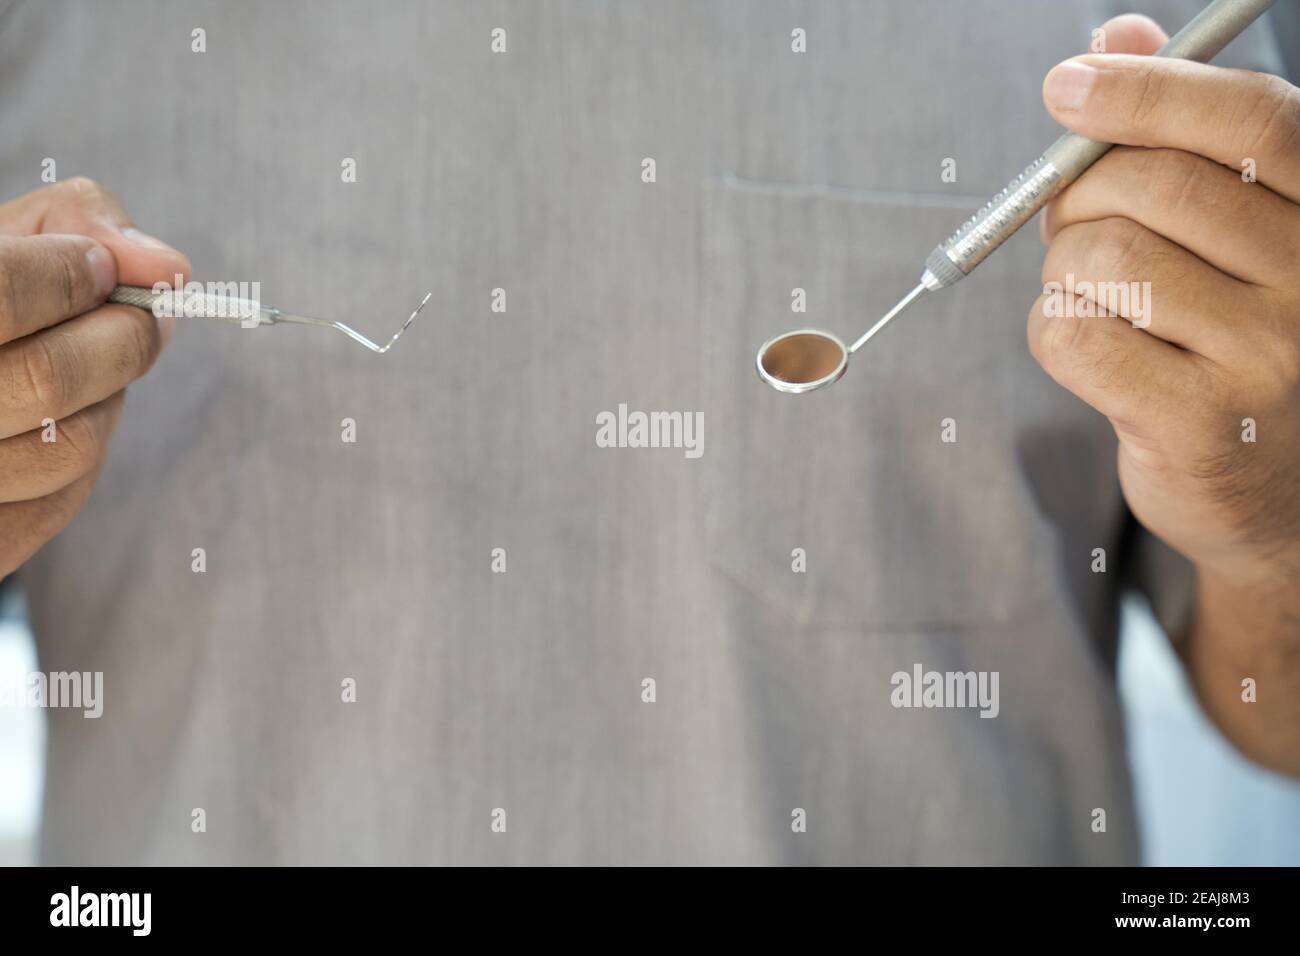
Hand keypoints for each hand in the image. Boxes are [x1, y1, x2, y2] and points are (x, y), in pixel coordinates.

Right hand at [0, 178, 189, 576]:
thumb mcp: (1, 238)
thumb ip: (76, 222)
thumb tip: (166, 265)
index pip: (2, 294)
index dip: (73, 277)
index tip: (100, 269)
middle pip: (49, 379)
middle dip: (121, 339)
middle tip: (136, 319)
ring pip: (70, 450)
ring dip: (105, 402)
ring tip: (87, 370)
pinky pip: (60, 503)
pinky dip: (82, 459)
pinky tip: (59, 423)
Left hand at [1029, 16, 1299, 771]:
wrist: (1272, 489)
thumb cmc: (1229, 337)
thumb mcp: (1224, 226)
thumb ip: (1177, 133)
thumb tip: (1115, 40)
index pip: (1249, 118)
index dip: (1148, 90)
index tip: (1067, 85)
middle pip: (1150, 187)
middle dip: (1080, 199)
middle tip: (1078, 231)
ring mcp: (1269, 356)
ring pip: (1101, 260)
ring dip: (1066, 274)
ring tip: (1100, 302)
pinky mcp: (1203, 426)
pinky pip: (1074, 335)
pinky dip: (1054, 331)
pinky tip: (1093, 350)